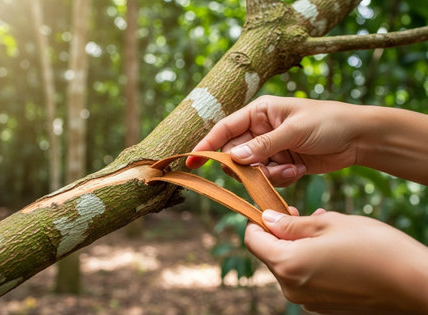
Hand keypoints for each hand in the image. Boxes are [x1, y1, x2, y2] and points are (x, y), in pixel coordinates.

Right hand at [187, 96, 360, 185]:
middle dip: (248, 166)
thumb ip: (263, 146)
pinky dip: (282, 177)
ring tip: (293, 166)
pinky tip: (300, 168)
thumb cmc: (328, 122)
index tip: (192, 161)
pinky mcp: (282, 163)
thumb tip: (233, 158)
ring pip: (253, 169)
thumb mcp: (294, 130)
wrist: (357, 138)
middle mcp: (261, 130)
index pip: (225, 128)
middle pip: (236, 153)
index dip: (207, 144)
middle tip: (264, 169)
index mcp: (260, 112)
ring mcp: (271, 148)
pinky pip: (269, 177)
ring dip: (269, 174)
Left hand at [245, 210, 427, 313]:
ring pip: (289, 265)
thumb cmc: (372, 246)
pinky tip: (334, 250)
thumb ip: (291, 224)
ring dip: (298, 246)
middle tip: (303, 215)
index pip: (252, 241)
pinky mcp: (324, 306)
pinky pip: (306, 279)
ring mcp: (308, 300)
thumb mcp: (328, 224)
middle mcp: (292, 288)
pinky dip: (311, 261)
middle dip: (281, 233)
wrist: (414, 284)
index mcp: (288, 265)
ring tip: (324, 229)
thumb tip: (266, 219)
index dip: (257, 222)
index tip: (271, 210)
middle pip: (270, 254)